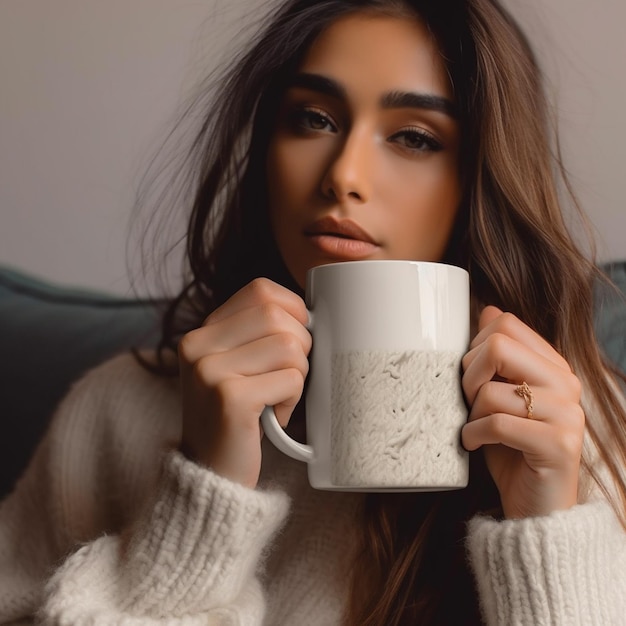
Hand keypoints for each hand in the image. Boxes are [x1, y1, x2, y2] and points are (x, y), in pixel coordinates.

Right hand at [177, 278, 310, 487]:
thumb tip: (313, 312)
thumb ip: (259, 335)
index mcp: (201, 332)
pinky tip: (275, 415)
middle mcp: (197, 345)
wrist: (212, 475)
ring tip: (279, 398)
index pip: (261, 290)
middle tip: (289, 377)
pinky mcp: (229, 397)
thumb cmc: (237, 418)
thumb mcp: (236, 366)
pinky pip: (290, 379)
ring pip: (289, 346)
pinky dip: (293, 399)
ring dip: (298, 376)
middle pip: (278, 315)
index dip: (292, 310)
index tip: (294, 341)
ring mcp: (209, 370)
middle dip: (300, 346)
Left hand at [461, 306, 584, 518]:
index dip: (475, 347)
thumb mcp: (500, 397)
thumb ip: (498, 357)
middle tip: (467, 402)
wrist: (535, 507)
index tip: (472, 377)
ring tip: (473, 428)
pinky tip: (473, 444)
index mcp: (552, 365)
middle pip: (499, 346)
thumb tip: (488, 310)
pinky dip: (473, 435)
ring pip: (492, 390)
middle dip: (468, 374)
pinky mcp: (559, 444)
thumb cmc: (510, 449)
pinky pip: (498, 424)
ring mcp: (567, 413)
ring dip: (469, 413)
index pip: (505, 324)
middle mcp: (566, 383)